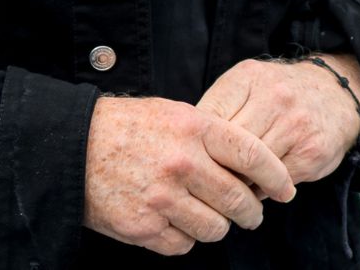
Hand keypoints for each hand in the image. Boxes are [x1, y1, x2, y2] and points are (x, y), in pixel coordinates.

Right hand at [83, 94, 297, 256]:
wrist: (72, 148)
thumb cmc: (127, 127)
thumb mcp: (173, 114)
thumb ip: (211, 135)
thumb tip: (250, 163)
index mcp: (194, 128)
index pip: (253, 155)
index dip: (277, 175)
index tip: (287, 188)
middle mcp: (182, 163)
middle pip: (239, 199)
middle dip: (252, 212)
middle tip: (252, 213)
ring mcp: (163, 198)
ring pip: (215, 228)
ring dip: (218, 226)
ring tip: (209, 216)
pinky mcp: (144, 227)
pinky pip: (184, 245)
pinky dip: (185, 238)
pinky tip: (176, 222)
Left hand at [195, 53, 359, 186]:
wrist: (336, 93)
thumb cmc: (278, 93)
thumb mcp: (247, 84)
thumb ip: (218, 108)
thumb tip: (187, 148)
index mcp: (247, 79)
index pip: (207, 119)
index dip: (196, 145)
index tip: (192, 158)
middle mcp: (273, 99)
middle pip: (228, 147)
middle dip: (215, 168)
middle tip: (206, 181)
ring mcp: (295, 126)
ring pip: (250, 169)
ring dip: (237, 183)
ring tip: (230, 187)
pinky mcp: (311, 153)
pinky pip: (274, 184)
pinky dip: (260, 190)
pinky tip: (257, 186)